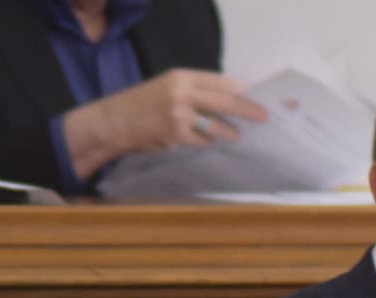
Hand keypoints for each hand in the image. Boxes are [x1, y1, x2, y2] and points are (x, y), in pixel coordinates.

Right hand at [61, 68, 269, 180]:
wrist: (111, 123)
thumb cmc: (140, 104)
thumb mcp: (166, 87)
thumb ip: (193, 91)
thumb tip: (228, 98)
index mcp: (180, 77)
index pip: (219, 81)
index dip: (240, 88)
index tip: (255, 94)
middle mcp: (182, 93)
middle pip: (225, 101)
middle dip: (247, 109)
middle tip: (264, 116)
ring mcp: (180, 115)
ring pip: (216, 125)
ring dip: (229, 132)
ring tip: (236, 135)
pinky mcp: (176, 135)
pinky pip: (201, 141)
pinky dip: (205, 142)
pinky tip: (205, 142)